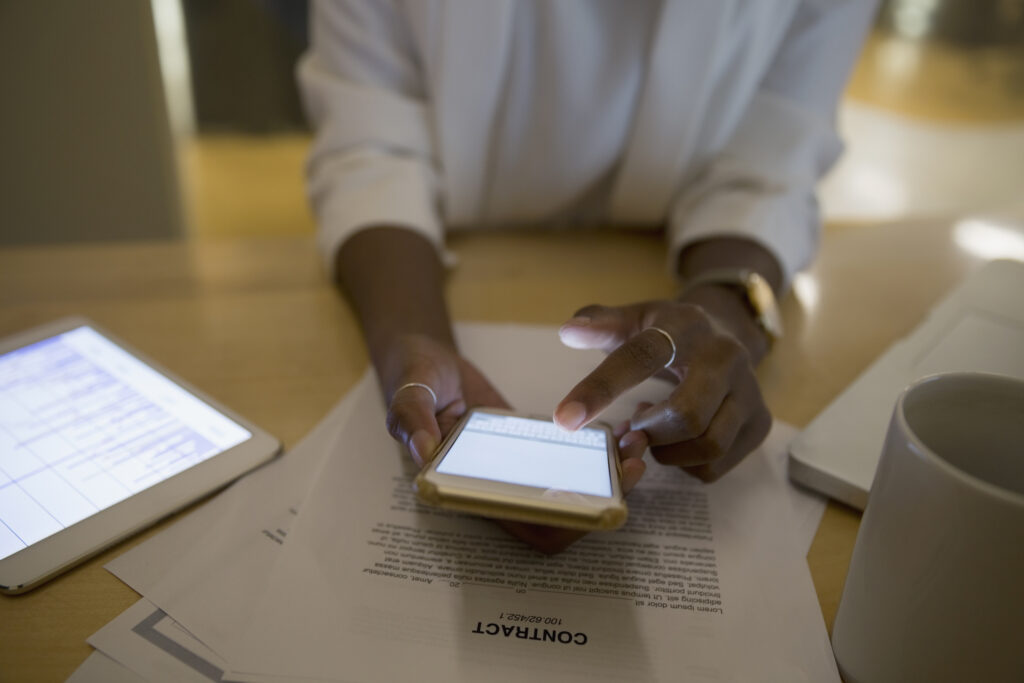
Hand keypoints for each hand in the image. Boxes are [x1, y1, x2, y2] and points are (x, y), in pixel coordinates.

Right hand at [381, 334, 647, 554]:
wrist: (426, 358)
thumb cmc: (412, 377)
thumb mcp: (408, 391)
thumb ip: (411, 418)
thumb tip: (426, 451)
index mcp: (465, 489)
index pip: (521, 524)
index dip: (563, 521)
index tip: (600, 499)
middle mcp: (495, 487)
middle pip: (557, 517)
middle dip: (601, 501)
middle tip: (634, 467)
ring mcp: (516, 469)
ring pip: (569, 491)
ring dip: (607, 479)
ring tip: (634, 445)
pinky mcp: (530, 449)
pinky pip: (567, 462)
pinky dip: (596, 454)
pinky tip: (620, 430)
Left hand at [553, 296, 771, 481]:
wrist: (730, 332)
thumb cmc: (670, 332)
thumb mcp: (637, 319)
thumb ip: (602, 323)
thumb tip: (569, 330)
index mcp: (686, 326)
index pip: (640, 357)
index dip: (600, 389)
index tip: (565, 420)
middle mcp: (726, 356)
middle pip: (687, 415)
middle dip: (649, 432)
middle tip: (629, 429)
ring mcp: (749, 392)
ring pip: (707, 446)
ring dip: (666, 451)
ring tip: (651, 430)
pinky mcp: (759, 423)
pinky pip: (715, 466)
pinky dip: (684, 464)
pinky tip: (676, 440)